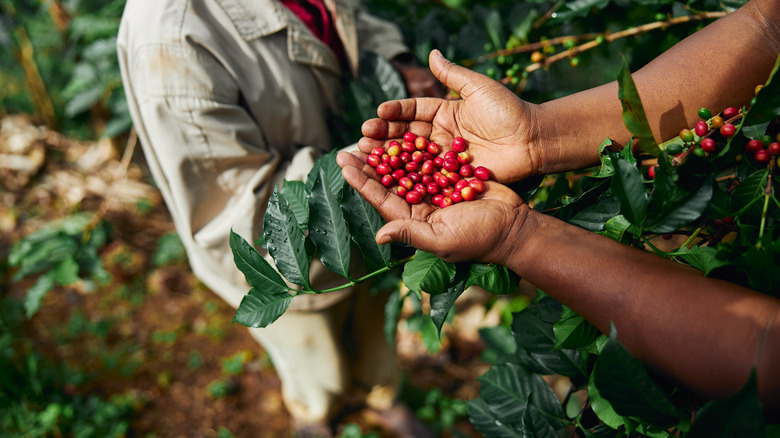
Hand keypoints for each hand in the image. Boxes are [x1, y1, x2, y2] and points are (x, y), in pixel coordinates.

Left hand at [337, 150, 528, 264]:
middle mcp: (420, 205)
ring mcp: (436, 190)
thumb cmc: (479, 238)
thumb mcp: (442, 239)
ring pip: (406, 167)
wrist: (515, 226)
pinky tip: (402, 131)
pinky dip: (416, 146)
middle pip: (389, 180)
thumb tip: (379, 236)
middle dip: (370, 163)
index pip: (381, 198)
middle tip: (351, 144)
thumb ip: (411, 234)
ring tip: (372, 134)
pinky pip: (429, 159)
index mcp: (413, 220)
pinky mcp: (451, 176)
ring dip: (389, 152)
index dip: (362, 181)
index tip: (344, 162)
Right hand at [361, 49, 544, 183]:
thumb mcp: (479, 87)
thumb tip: (432, 53)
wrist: (533, 140)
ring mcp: (445, 158)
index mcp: (445, 112)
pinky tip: (389, 178)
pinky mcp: (452, 177)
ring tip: (367, 155)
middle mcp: (441, 135)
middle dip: (384, 136)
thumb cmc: (509, 110)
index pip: (413, 111)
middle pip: (406, 135)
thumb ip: (453, 74)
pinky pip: (427, 176)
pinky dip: (408, 177)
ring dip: (389, 157)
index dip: (395, 112)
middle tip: (363, 137)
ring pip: (411, 157)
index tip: (378, 112)